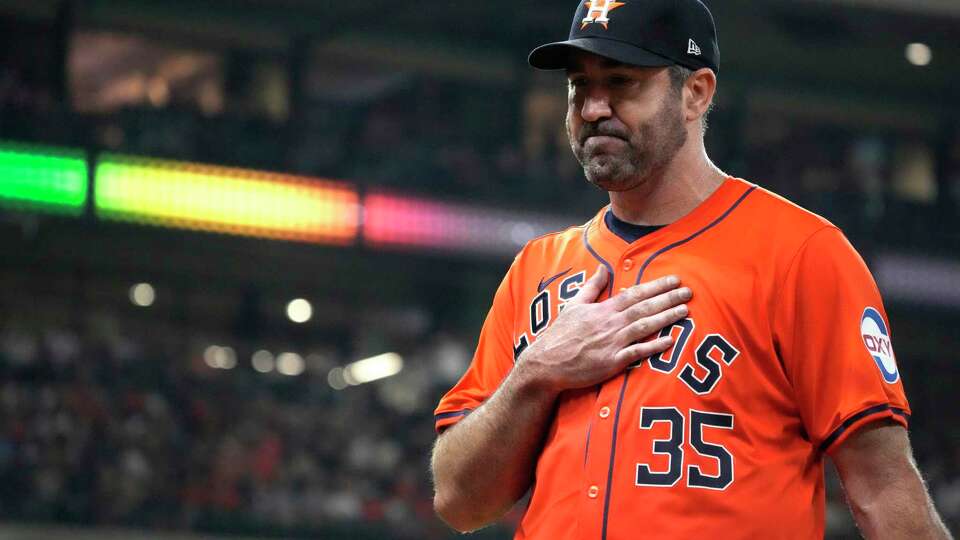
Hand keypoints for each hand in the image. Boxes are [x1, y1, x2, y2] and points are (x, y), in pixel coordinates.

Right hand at [516, 265, 690, 393]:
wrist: (546, 363)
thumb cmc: (560, 334)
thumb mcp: (573, 305)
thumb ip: (592, 287)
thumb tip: (602, 267)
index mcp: (602, 309)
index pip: (634, 293)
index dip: (656, 286)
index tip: (674, 280)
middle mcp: (610, 324)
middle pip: (644, 308)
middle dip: (668, 298)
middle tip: (688, 292)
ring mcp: (612, 343)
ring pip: (644, 327)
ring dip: (666, 318)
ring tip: (685, 311)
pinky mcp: (612, 362)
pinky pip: (637, 353)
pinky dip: (654, 346)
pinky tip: (670, 340)